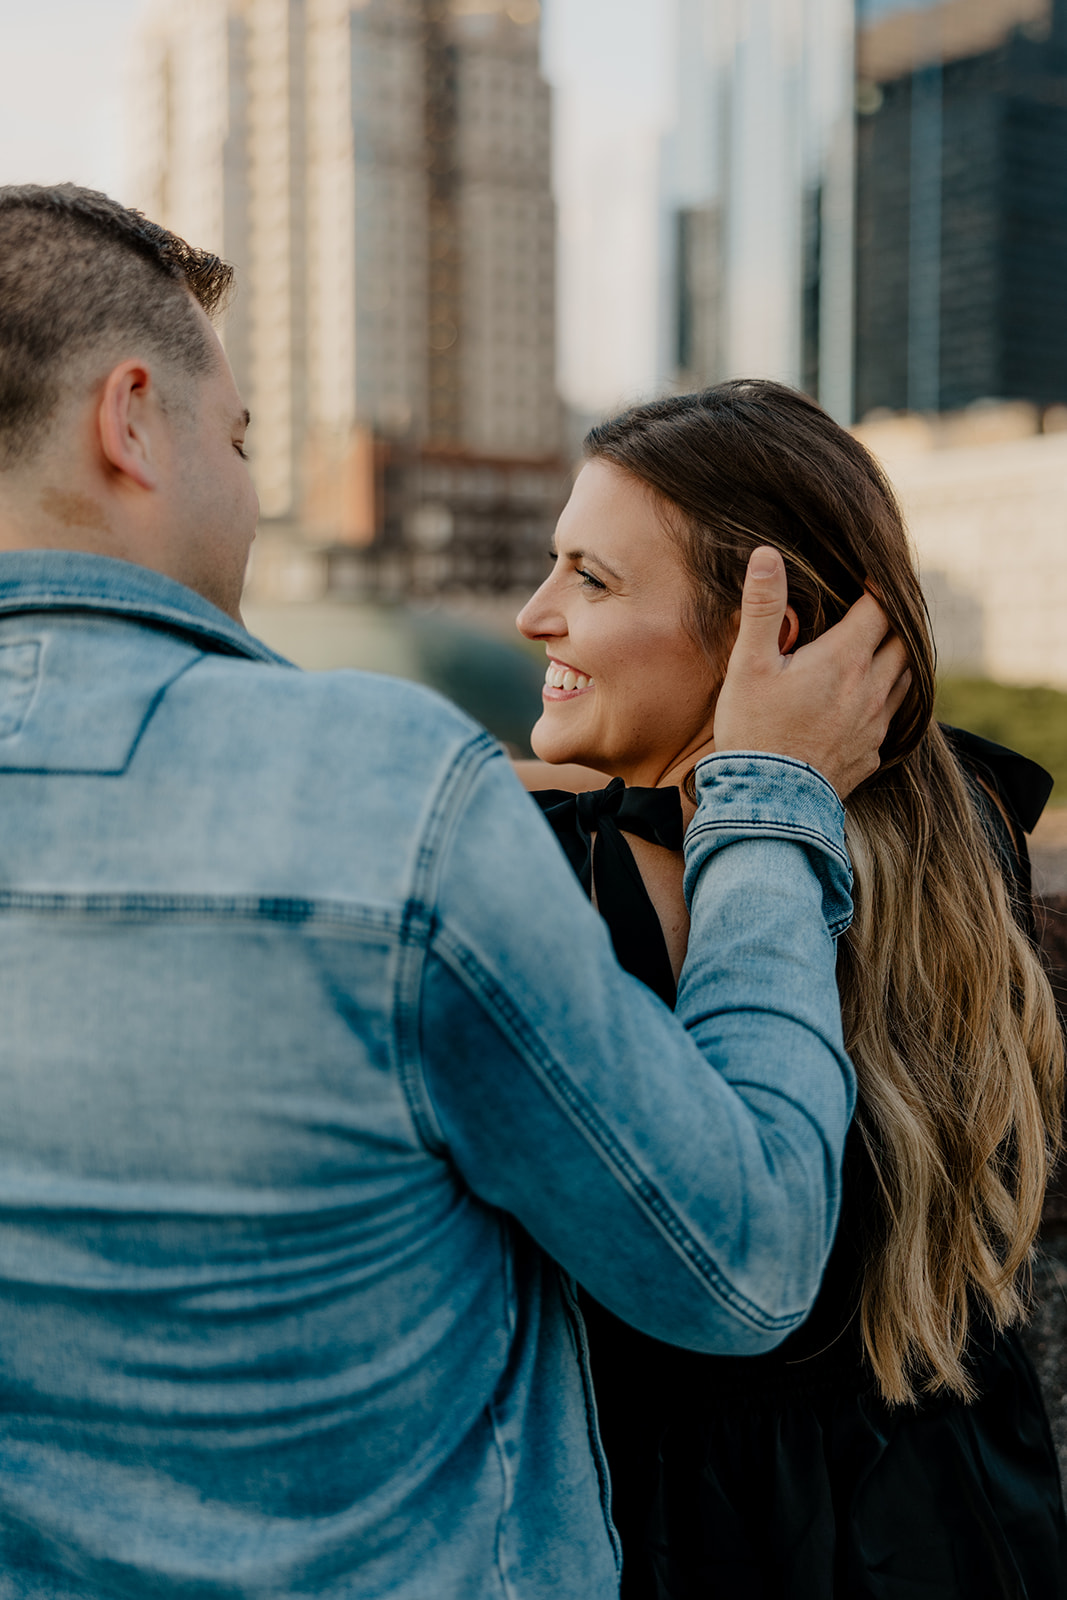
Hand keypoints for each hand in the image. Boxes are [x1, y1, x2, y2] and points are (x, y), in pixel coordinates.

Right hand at [712, 547, 910, 798]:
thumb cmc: (754, 731)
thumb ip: (763, 608)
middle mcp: (871, 689)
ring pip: (906, 679)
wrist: (768, 802)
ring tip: (883, 649)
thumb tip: (767, 555)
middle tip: (879, 610)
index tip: (871, 578)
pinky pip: (893, 717)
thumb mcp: (749, 665)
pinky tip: (870, 702)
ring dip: (899, 659)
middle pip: (902, 641)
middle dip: (894, 622)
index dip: (879, 589)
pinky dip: (889, 699)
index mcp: (845, 659)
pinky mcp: (871, 754)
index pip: (880, 609)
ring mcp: (875, 724)